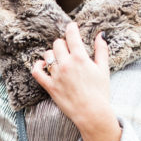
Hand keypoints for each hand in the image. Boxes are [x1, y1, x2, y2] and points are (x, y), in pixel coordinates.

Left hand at [31, 22, 121, 140]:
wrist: (91, 113)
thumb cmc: (100, 93)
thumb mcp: (104, 69)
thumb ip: (101, 50)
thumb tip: (100, 35)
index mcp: (80, 58)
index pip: (71, 35)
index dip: (71, 28)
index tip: (72, 28)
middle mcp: (66, 64)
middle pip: (58, 44)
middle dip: (63, 44)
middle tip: (68, 50)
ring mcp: (56, 75)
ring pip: (47, 55)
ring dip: (52, 54)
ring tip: (59, 59)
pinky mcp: (50, 86)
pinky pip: (37, 72)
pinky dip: (37, 66)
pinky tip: (42, 65)